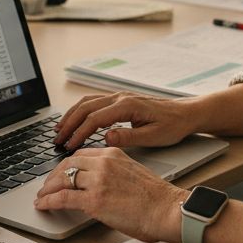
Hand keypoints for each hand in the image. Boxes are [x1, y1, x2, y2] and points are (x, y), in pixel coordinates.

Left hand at [33, 147, 188, 242]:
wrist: (167, 209)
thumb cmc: (157, 198)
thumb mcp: (132, 173)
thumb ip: (113, 173)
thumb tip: (100, 184)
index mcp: (113, 154)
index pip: (81, 155)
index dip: (66, 165)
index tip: (60, 173)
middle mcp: (103, 163)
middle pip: (67, 164)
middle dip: (53, 176)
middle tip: (47, 185)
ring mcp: (97, 181)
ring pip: (62, 180)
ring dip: (48, 189)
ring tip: (42, 197)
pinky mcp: (94, 200)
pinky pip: (63, 198)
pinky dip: (49, 201)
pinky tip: (43, 205)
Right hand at [53, 92, 202, 150]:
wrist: (186, 113)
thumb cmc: (173, 126)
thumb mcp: (154, 136)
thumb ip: (129, 137)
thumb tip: (106, 137)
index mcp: (127, 106)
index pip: (95, 119)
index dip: (79, 133)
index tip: (69, 146)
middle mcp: (120, 98)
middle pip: (85, 108)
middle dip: (68, 124)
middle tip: (56, 140)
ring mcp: (119, 96)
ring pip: (87, 102)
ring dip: (71, 115)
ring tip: (59, 130)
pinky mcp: (120, 100)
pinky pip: (93, 102)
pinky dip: (80, 110)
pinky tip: (74, 120)